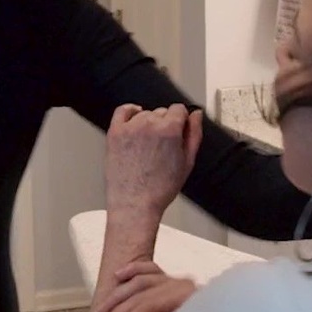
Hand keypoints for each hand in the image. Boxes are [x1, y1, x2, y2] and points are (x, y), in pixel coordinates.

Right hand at [92, 261, 196, 311]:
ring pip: (141, 281)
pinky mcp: (178, 281)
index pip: (145, 309)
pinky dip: (135, 270)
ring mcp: (180, 280)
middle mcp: (182, 285)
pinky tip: (118, 275)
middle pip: (140, 296)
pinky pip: (152, 269)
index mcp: (186, 299)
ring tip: (101, 311)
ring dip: (118, 296)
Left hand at [104, 103, 203, 217]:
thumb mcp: (187, 162)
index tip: (179, 128)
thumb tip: (196, 116)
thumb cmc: (160, 189)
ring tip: (148, 146)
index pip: (179, 109)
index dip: (181, 120)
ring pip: (144, 113)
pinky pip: (123, 111)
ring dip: (148, 123)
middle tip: (163, 145)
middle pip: (162, 111)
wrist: (135, 203)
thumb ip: (194, 134)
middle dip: (165, 124)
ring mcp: (130, 127)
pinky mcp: (115, 133)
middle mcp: (149, 124)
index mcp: (169, 130)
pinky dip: (130, 112)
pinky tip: (134, 121)